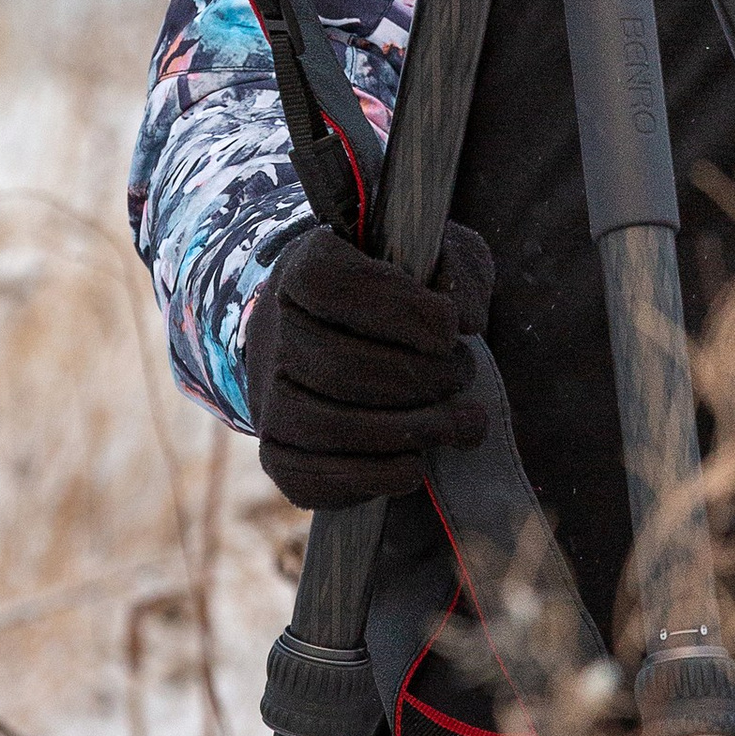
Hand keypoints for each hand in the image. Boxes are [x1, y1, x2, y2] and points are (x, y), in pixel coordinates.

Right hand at [243, 221, 494, 508]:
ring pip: (327, 426)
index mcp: (306, 267)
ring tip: (463, 424)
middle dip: (421, 379)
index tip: (451, 330)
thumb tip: (465, 319)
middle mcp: (275, 332)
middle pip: (340, 366)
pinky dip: (371, 478)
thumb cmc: (399, 292)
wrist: (338, 334)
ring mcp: (269, 397)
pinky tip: (415, 465)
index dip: (401, 312)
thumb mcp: (436, 257)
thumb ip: (457, 271)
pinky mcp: (277, 452)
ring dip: (409, 432)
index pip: (336, 286)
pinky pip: (310, 478)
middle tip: (464, 374)